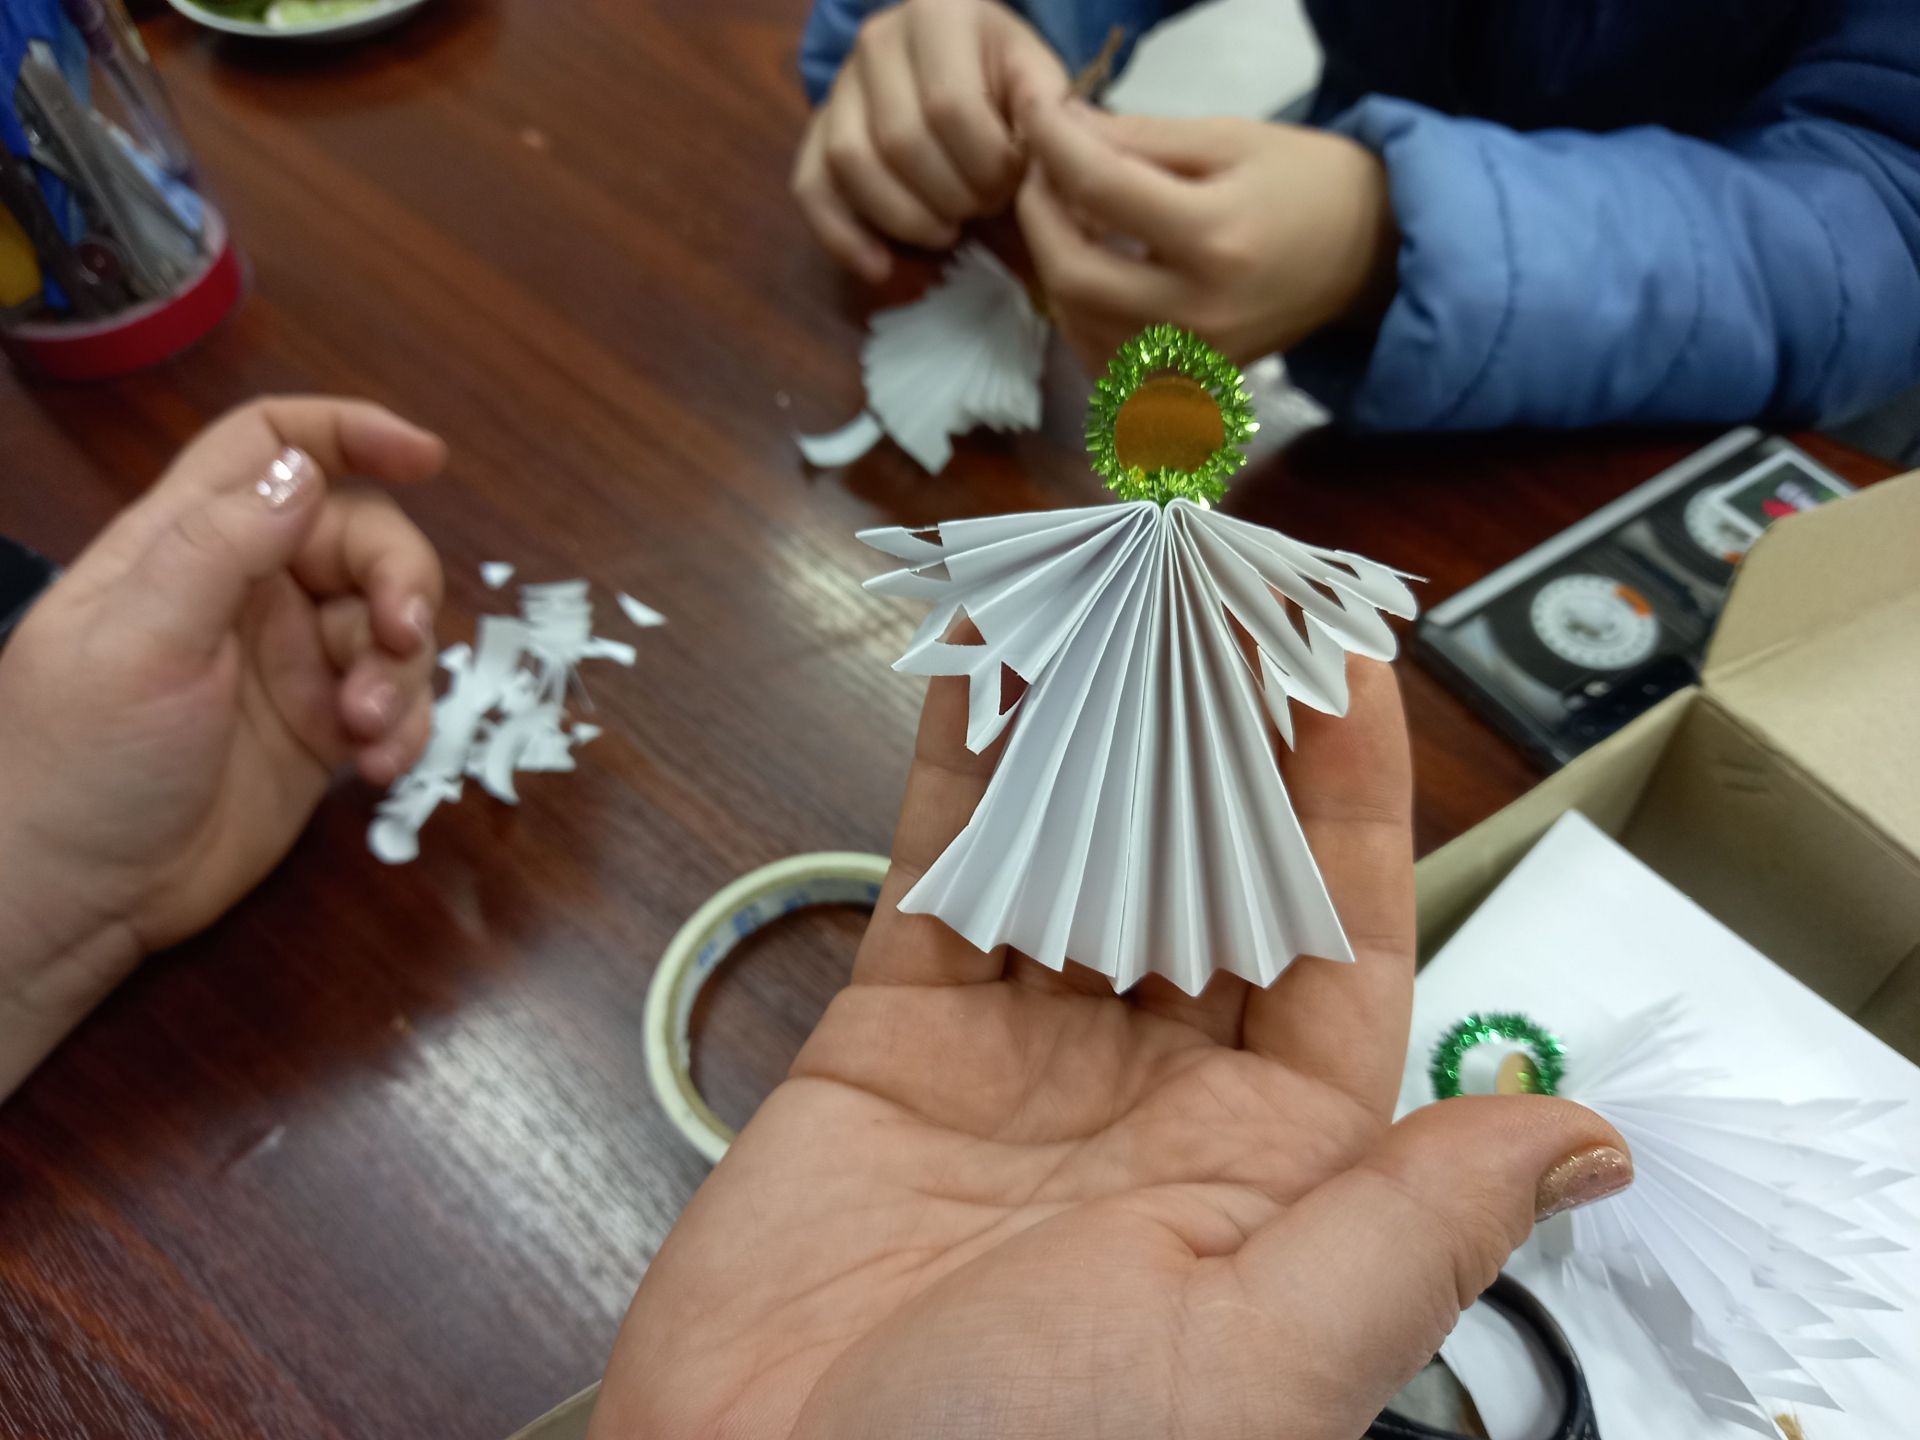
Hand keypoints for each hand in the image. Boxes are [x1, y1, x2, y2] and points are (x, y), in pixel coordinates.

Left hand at [0, 398, 445, 1095]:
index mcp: (184, 545)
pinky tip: (379, 769)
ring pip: (390, 624)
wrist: (74, 900)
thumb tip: (305, 469)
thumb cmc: (77, 763)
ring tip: (371, 729)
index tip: (426, 457)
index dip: (348, 433)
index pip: (269, 447)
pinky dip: (408, 727)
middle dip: (399, 579)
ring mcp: (290, 663)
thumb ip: (218, 550)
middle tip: (402, 635)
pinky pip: (398, 703)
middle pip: (359, 537)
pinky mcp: (322, 732)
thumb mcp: (137, 644)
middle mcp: (247, 592)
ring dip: (405, 669)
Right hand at [590, 658, 1631, 1438]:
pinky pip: (943, 874)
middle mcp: (1157, 1095)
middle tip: (1208, 583)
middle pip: (1208, 865)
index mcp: (1272, 1166)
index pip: (1340, 936)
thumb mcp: (1256, 1358)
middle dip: (1216, 725)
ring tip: (1105, 592)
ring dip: (1095, 723)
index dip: (1348, 791)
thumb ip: (1409, 1227)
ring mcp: (1021, 1058)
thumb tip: (1585, 1137)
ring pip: (1082, 847)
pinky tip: (986, 669)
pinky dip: (962, 767)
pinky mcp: (894, 1041)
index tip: (1342, 654)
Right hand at [792, 0, 1066, 280]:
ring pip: (852, 165)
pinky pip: (810, 187)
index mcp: (936, 14)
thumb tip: (1043, 144)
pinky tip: (879, 267)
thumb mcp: (1036, 74)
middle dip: (953, 195)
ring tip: (948, 230)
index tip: (1014, 181)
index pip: (951, 108)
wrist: (957, 63)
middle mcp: (876, 42)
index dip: (988, 164)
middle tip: (985, 207)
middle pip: (901, 142)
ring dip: (906, 219)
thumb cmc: (1003, 76)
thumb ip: (1044, 105)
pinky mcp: (817, 132)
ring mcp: (840, 87)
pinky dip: (841, 236)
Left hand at [1018, 99, 1398, 370]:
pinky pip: (1102, 364)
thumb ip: (1139, 139)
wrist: (1367, 256)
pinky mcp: (1189, 385)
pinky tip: (1096, 276)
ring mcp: (1191, 360)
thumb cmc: (1305, 184)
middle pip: (1071, 274)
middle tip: (1041, 176)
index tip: (1036, 120)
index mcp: (1215, 239)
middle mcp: (1198, 314)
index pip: (1100, 190)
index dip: (1053, 148)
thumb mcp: (1229, 139)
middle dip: (1038, 216)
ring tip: (1071, 219)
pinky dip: (1080, 319)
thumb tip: (1061, 130)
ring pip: (1077, 323)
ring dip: (1055, 266)